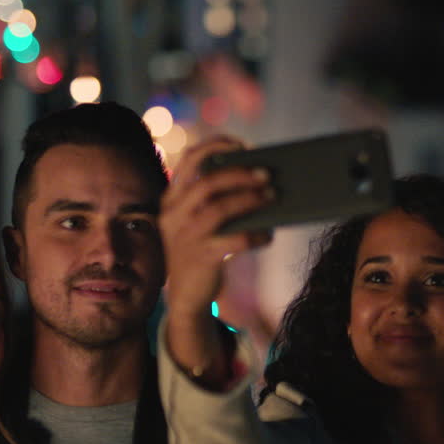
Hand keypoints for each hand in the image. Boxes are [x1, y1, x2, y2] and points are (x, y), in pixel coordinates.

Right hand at [160, 137, 272, 380]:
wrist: (186, 298)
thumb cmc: (199, 251)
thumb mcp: (195, 223)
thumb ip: (212, 201)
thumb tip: (256, 178)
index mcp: (171, 199)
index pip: (188, 161)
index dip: (215, 147)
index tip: (241, 145)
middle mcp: (174, 214)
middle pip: (208, 182)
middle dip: (240, 174)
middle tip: (266, 173)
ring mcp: (186, 236)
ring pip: (220, 209)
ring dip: (250, 200)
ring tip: (272, 196)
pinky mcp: (202, 257)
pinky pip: (235, 240)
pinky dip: (256, 234)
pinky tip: (267, 234)